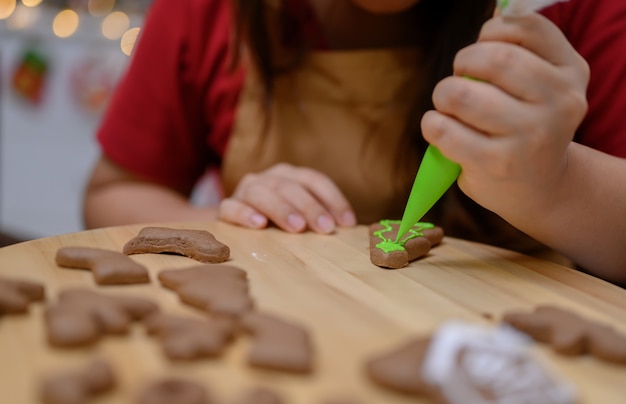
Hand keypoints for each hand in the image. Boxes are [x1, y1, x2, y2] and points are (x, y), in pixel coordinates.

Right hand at [217, 163, 356, 232]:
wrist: (236, 223)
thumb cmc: (277, 222)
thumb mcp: (300, 216)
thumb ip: (318, 219)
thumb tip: (346, 230)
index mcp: (290, 175)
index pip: (314, 180)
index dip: (333, 199)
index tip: (347, 224)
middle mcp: (268, 178)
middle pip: (290, 186)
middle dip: (310, 207)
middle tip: (325, 228)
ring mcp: (246, 190)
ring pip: (261, 193)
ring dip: (281, 209)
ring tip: (297, 227)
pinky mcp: (226, 207)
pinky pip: (231, 207)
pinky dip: (244, 214)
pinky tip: (258, 225)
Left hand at [420, 13, 588, 216]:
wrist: (541, 189)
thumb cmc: (527, 129)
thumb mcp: (541, 88)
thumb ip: (519, 52)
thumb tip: (492, 16)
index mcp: (570, 72)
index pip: (527, 29)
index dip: (492, 32)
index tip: (483, 49)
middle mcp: (559, 102)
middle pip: (492, 59)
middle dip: (462, 62)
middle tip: (459, 79)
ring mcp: (530, 135)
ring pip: (461, 93)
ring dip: (443, 94)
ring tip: (449, 107)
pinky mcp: (497, 163)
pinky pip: (443, 129)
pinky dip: (432, 125)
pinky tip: (441, 130)